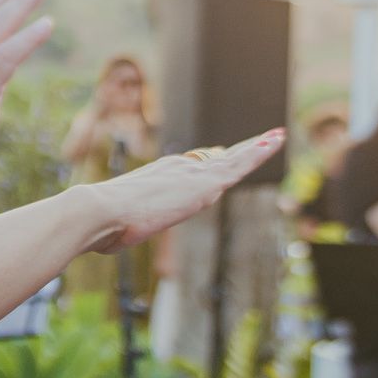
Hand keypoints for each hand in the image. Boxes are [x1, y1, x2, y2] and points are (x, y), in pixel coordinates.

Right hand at [83, 133, 283, 249]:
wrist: (99, 212)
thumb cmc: (99, 224)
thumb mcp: (114, 226)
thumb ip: (118, 228)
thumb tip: (104, 241)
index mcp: (158, 174)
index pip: (192, 166)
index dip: (210, 162)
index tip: (221, 155)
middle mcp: (178, 168)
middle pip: (216, 157)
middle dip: (240, 150)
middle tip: (261, 140)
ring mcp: (192, 174)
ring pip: (234, 158)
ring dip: (257, 148)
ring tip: (277, 137)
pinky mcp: (206, 184)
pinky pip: (240, 164)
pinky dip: (259, 153)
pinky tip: (275, 143)